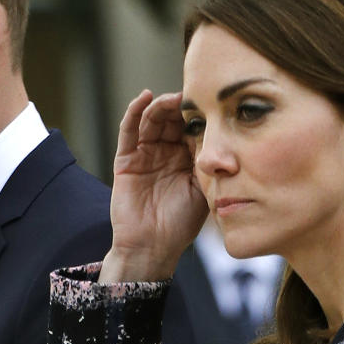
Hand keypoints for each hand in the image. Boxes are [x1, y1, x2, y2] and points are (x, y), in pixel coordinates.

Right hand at [99, 90, 207, 281]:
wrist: (154, 247)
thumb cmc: (181, 224)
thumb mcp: (203, 188)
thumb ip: (207, 161)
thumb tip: (218, 130)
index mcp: (185, 159)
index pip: (191, 128)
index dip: (200, 114)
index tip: (213, 100)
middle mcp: (165, 153)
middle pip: (171, 120)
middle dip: (181, 107)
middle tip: (193, 96)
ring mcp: (144, 155)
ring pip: (151, 120)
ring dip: (161, 106)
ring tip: (173, 98)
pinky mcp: (126, 160)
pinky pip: (128, 131)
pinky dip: (134, 111)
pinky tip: (144, 97)